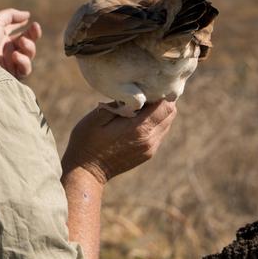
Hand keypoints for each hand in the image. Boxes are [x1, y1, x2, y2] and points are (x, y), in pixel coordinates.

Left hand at [0, 9, 41, 78]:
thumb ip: (11, 15)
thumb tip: (27, 15)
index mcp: (2, 39)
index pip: (22, 34)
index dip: (31, 30)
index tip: (33, 23)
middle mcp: (6, 51)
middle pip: (28, 45)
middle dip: (32, 38)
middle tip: (33, 30)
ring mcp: (8, 63)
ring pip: (29, 56)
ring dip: (29, 48)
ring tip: (21, 43)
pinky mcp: (9, 75)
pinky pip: (25, 70)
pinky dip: (24, 62)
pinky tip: (16, 56)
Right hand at [61, 99, 176, 184]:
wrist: (87, 172)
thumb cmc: (87, 141)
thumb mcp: (97, 117)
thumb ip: (119, 103)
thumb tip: (135, 94)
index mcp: (139, 128)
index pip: (166, 105)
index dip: (160, 92)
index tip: (146, 86)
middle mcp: (149, 139)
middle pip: (171, 113)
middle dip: (162, 100)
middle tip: (145, 94)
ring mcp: (150, 148)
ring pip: (167, 123)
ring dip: (158, 113)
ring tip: (141, 107)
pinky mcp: (148, 154)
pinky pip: (160, 133)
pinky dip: (154, 123)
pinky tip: (137, 121)